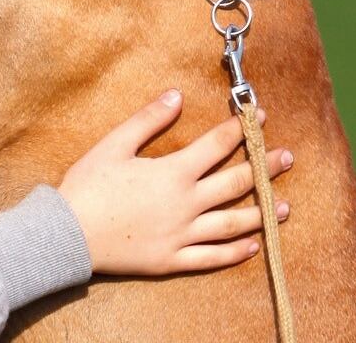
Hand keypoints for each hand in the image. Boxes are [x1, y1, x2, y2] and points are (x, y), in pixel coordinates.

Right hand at [57, 90, 290, 275]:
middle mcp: (186, 204)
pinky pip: (212, 258)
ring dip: (262, 213)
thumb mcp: (114, 144)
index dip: (240, 130)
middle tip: (287, 157)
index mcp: (173, 173)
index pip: (217, 146)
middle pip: (236, 183)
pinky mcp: (173, 260)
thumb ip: (149, 119)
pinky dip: (236, 252)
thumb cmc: (88, 185)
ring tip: (285, 207)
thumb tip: (177, 95)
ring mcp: (182, 235)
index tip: (259, 116)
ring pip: (232, 224)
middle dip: (264, 168)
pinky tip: (254, 245)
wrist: (67, 235)